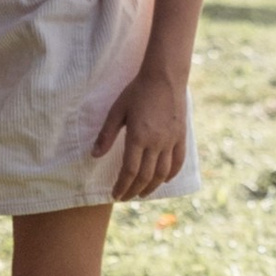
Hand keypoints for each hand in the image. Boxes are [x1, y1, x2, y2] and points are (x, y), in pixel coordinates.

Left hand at [91, 70, 188, 201]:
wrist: (164, 78)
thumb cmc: (136, 92)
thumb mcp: (116, 111)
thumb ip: (106, 134)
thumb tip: (94, 155)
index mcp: (138, 137)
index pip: (129, 170)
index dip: (122, 185)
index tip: (115, 195)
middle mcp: (157, 143)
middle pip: (145, 175)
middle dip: (134, 190)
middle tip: (125, 197)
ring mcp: (171, 141)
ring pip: (162, 172)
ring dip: (152, 186)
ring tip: (142, 193)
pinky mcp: (181, 137)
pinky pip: (178, 161)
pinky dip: (170, 174)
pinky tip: (163, 180)